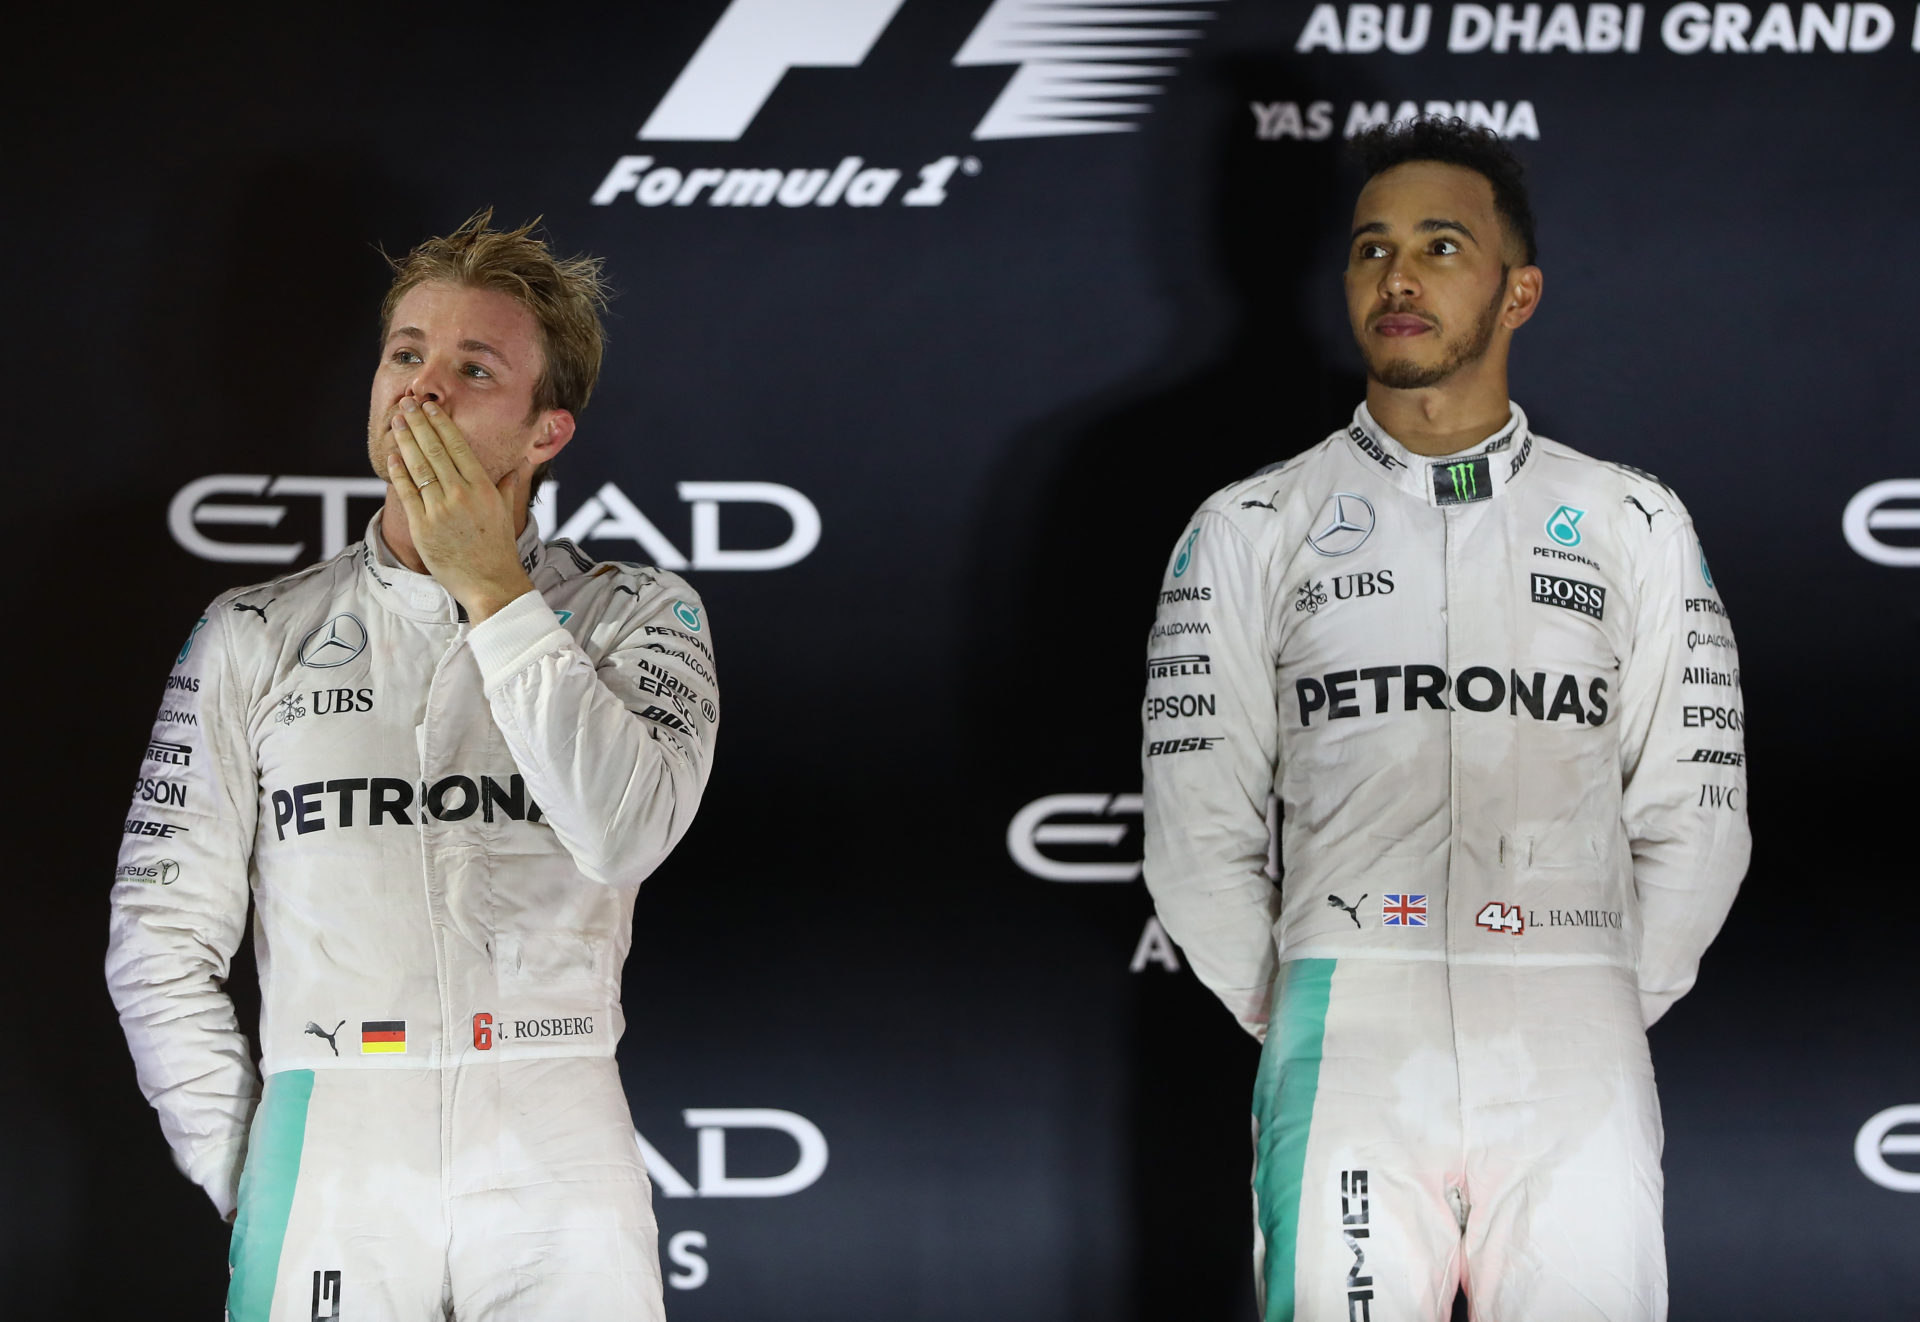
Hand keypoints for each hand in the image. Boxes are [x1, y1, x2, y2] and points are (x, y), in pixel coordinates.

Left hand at [386, 399, 535, 621]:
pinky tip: (392, 456)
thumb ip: (507, 485)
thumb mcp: (506, 512)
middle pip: (435, 451)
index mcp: (483, 488)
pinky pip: (407, 493)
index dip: (441, 424)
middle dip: (418, 424)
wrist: (490, 583)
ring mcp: (440, 511)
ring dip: (405, 441)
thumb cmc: (498, 549)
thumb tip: (517, 466)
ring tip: (396, 422)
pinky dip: (398, 472)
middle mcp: (461, 495)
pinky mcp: (423, 527)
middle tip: (407, 404)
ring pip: (418, 468)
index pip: (458, 447)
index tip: (431, 407)